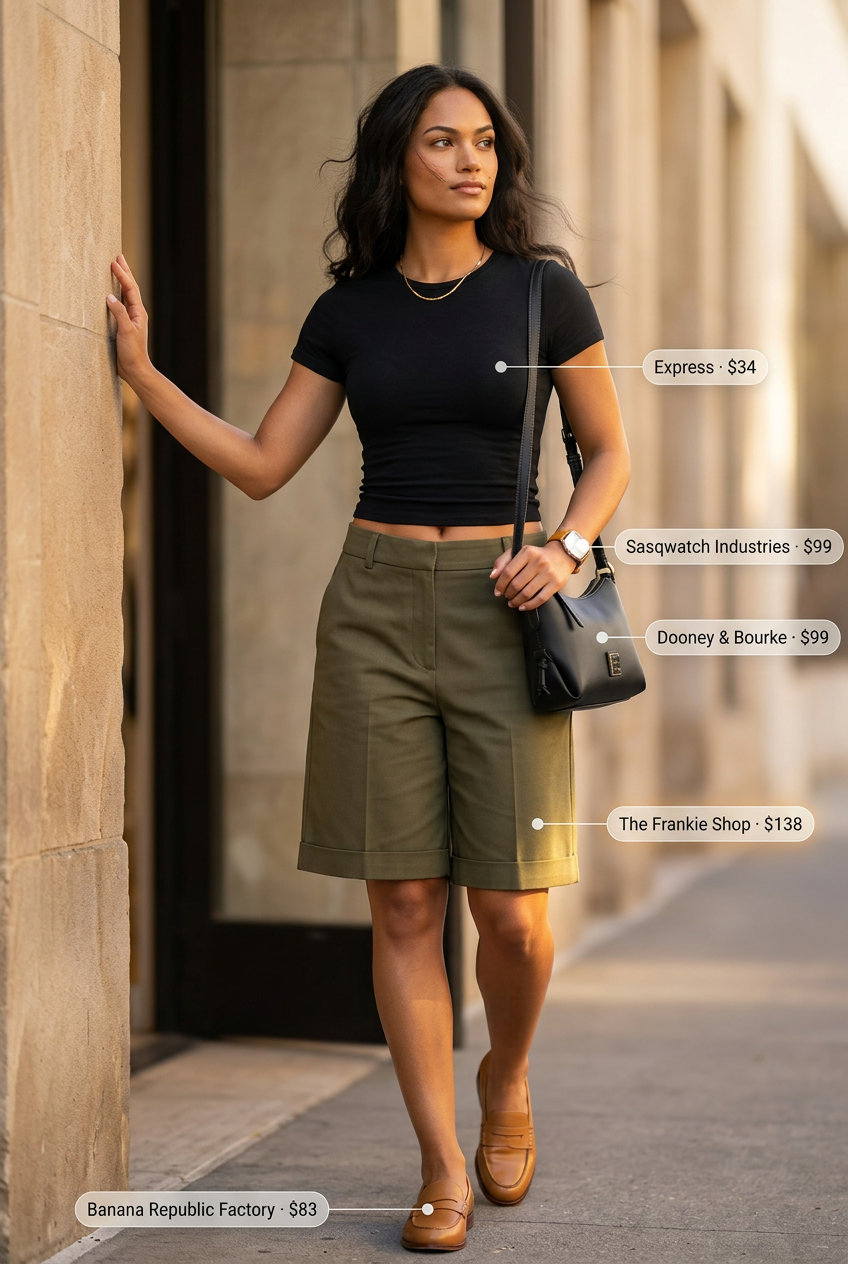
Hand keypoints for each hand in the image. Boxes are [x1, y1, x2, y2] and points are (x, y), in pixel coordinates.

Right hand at [106, 254, 151, 385]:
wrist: (135, 370)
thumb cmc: (132, 352)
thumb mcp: (125, 331)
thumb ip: (119, 313)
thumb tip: (109, 296)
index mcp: (138, 312)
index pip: (130, 288)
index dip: (122, 274)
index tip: (114, 261)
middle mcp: (135, 313)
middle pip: (130, 288)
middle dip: (124, 272)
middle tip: (118, 256)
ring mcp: (130, 319)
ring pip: (125, 295)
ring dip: (120, 281)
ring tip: (116, 269)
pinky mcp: (123, 326)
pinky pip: (120, 305)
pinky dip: (116, 294)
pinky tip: (110, 293)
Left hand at [490, 541, 575, 610]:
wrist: (562, 555)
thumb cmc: (537, 555)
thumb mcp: (520, 552)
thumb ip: (503, 561)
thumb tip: (493, 576)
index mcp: (527, 552)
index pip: (508, 572)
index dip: (500, 584)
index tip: (497, 591)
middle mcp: (539, 561)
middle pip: (516, 584)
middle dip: (508, 594)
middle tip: (506, 596)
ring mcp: (548, 573)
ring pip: (526, 593)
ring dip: (516, 601)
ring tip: (512, 602)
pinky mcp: (556, 583)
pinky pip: (540, 599)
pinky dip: (528, 605)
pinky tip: (522, 607)